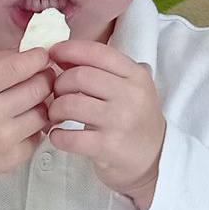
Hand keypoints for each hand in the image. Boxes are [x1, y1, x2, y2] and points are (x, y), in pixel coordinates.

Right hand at [0, 47, 53, 189]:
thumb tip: (28, 54)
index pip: (18, 67)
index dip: (37, 58)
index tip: (41, 55)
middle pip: (38, 88)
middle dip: (44, 78)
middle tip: (41, 77)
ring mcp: (3, 138)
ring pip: (43, 113)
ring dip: (41, 104)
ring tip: (28, 103)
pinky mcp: (12, 158)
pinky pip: (38, 136)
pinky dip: (33, 129)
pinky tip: (19, 125)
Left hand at [44, 40, 164, 206]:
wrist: (155, 160)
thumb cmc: (135, 120)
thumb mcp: (132, 88)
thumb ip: (104, 69)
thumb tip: (62, 54)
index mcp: (136, 76)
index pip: (98, 52)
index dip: (70, 50)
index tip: (53, 55)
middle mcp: (131, 96)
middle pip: (79, 76)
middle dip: (59, 84)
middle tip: (56, 94)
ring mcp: (120, 122)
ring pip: (70, 104)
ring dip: (54, 110)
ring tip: (56, 116)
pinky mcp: (108, 147)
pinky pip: (69, 137)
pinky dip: (57, 136)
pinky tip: (59, 136)